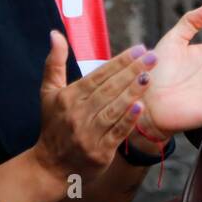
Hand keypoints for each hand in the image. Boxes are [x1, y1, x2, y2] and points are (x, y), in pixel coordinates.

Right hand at [33, 32, 150, 182]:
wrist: (50, 167)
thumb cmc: (53, 125)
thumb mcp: (48, 93)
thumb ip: (55, 63)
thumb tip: (55, 34)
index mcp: (68, 98)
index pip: (98, 75)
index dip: (120, 61)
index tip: (139, 48)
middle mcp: (77, 114)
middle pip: (109, 89)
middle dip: (132, 71)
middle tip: (153, 57)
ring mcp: (88, 134)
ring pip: (114, 109)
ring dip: (132, 91)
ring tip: (149, 76)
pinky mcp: (99, 152)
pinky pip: (116, 133)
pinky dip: (128, 119)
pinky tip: (141, 106)